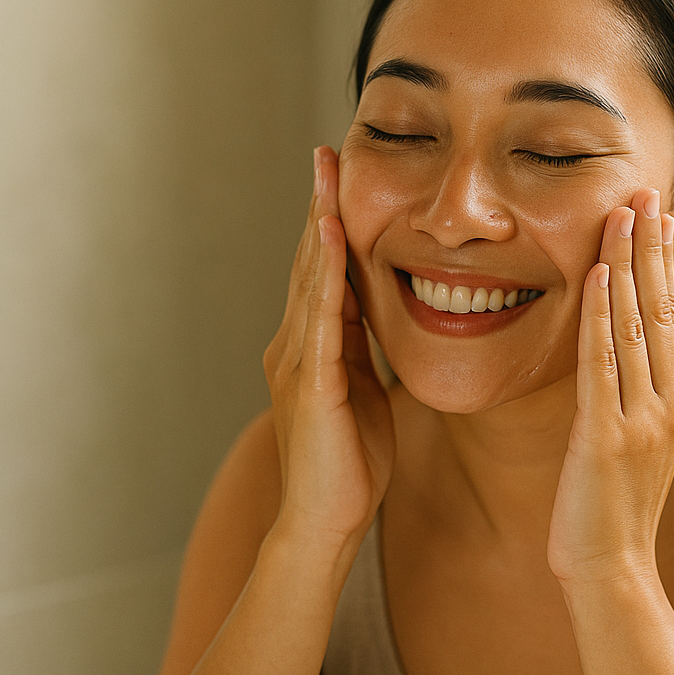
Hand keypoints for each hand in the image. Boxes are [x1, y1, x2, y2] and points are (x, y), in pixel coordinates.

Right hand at [261, 146, 393, 556]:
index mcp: (311, 347)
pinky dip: (325, 272)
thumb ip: (363, 352)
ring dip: (318, 222)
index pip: (322, 272)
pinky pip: (320, 316)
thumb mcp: (363, 392)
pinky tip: (331, 236)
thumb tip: (379, 317)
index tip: (339, 176)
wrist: (326, 522)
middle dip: (318, 206)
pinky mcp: (311, 382)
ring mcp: (297, 361)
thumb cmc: (349, 465)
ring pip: (309, 278)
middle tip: (326, 153)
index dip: (329, 223)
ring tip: (326, 173)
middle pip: (308, 262)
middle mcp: (294, 345)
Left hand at [547, 189, 673, 585]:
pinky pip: (601, 364)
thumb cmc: (619, 506)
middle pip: (660, 308)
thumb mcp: (651, 443)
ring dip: (624, 266)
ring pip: (632, 326)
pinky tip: (592, 275)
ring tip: (620, 213)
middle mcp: (666, 402)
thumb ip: (666, 389)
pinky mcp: (605, 435)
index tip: (655, 211)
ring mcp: (641, 419)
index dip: (661, 261)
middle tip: (643, 190)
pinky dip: (597, 316)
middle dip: (650, 247)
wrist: (611, 568)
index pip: (670, 314)